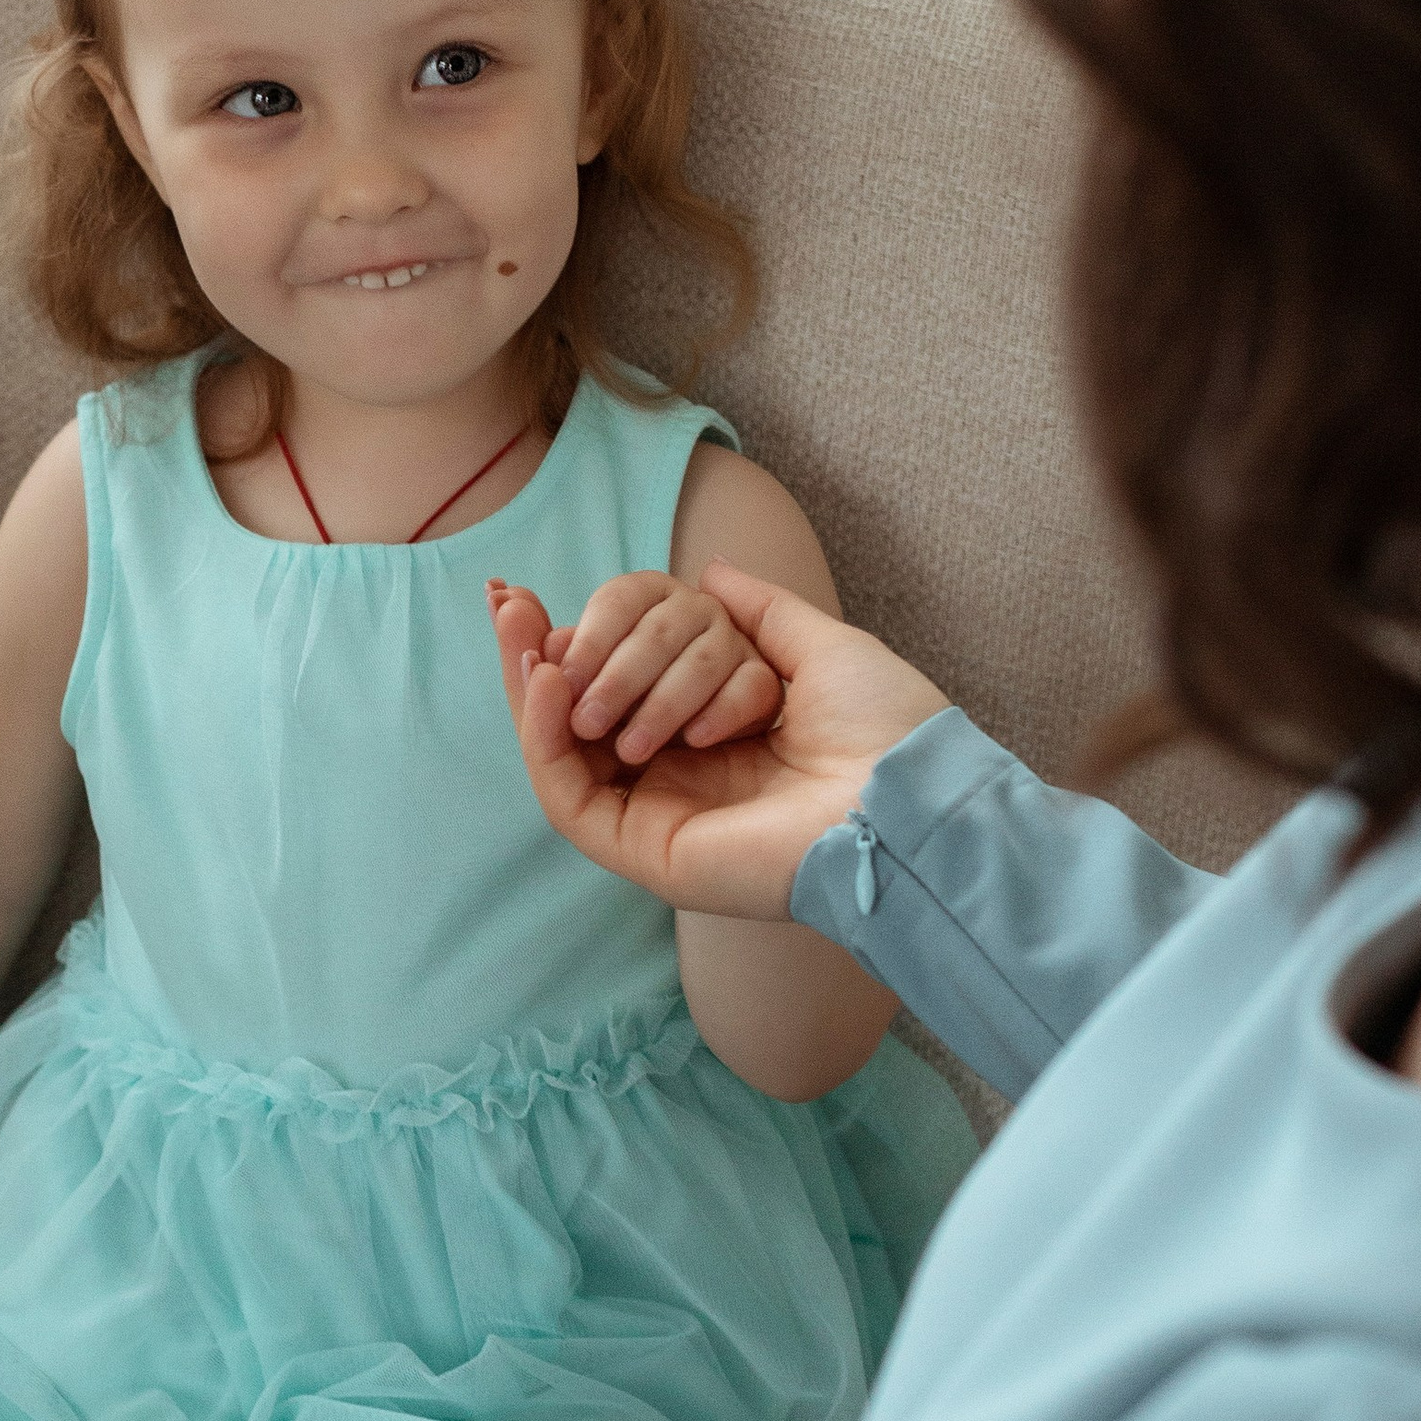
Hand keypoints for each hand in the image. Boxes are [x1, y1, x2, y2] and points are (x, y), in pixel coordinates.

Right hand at [494, 562, 949, 920]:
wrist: (911, 797)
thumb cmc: (886, 731)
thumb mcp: (817, 647)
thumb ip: (758, 613)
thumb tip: (709, 571)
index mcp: (715, 737)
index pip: (620, 686)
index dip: (577, 639)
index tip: (541, 593)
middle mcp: (679, 778)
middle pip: (576, 719)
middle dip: (535, 656)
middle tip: (509, 602)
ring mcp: (656, 815)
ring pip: (561, 755)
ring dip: (528, 689)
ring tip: (523, 628)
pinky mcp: (644, 849)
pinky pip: (569, 796)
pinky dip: (543, 737)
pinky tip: (549, 681)